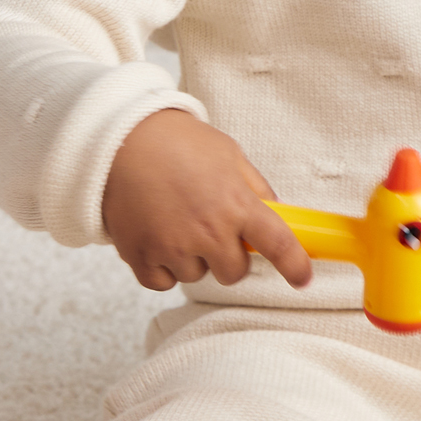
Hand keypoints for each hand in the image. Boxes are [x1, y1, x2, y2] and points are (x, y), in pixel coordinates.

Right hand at [101, 108, 311, 291]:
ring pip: (196, 276)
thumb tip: (276, 211)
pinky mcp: (141, 257)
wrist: (118, 139)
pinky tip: (157, 237)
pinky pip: (163, 282)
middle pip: (234, 273)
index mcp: (236, 203)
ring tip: (175, 221)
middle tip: (212, 231)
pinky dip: (162, 267)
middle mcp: (208, 231)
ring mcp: (173, 247)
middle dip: (229, 257)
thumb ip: (255, 187)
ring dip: (192, 258)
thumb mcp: (229, 154)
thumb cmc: (176, 142)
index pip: (279, 244)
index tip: (302, 278)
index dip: (295, 266)